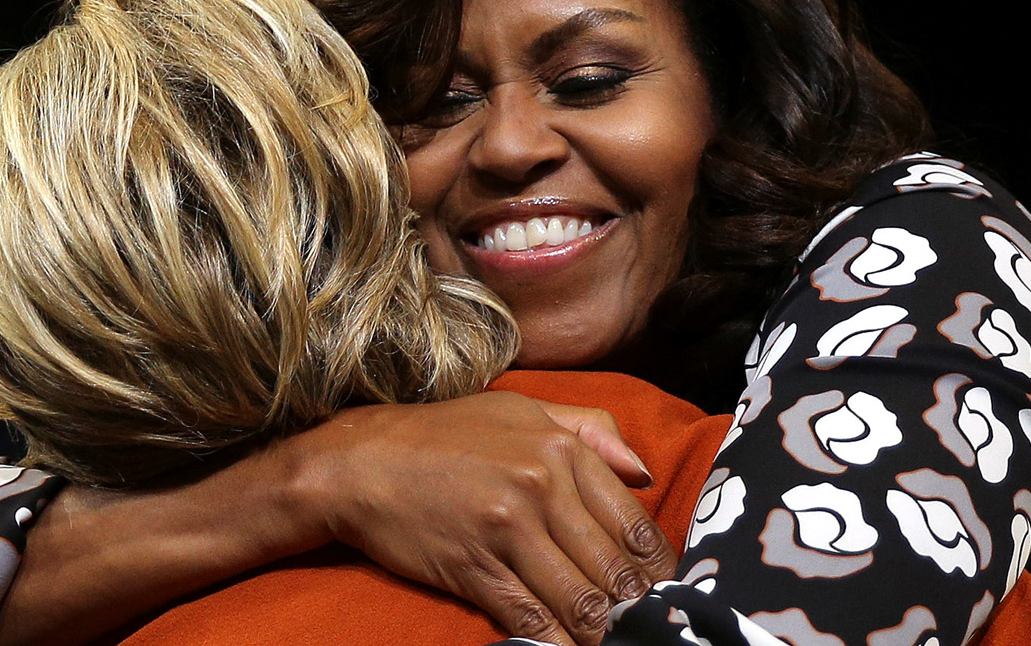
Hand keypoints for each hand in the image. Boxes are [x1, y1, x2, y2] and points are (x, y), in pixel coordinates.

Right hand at [297, 391, 676, 645]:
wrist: (362, 460)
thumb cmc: (445, 434)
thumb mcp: (521, 409)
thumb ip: (591, 431)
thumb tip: (645, 472)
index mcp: (560, 449)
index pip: (634, 521)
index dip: (659, 566)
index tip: (667, 589)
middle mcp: (540, 487)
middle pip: (614, 567)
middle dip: (638, 606)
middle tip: (655, 626)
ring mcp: (507, 530)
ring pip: (579, 599)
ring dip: (604, 629)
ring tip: (620, 642)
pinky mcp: (475, 567)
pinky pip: (530, 616)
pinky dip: (556, 640)